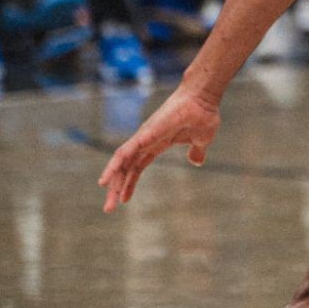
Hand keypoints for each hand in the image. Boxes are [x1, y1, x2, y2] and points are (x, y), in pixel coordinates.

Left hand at [98, 83, 220, 211]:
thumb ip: (197, 151)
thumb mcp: (201, 140)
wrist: (203, 99)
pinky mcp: (144, 134)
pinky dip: (112, 166)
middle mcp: (145, 142)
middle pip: (125, 169)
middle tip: (109, 209)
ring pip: (121, 163)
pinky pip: (123, 153)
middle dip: (116, 189)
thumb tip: (197, 161)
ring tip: (108, 204)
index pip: (137, 167)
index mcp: (157, 145)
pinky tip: (105, 180)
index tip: (124, 200)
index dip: (129, 183)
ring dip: (112, 182)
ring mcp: (143, 137)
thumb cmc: (203, 115)